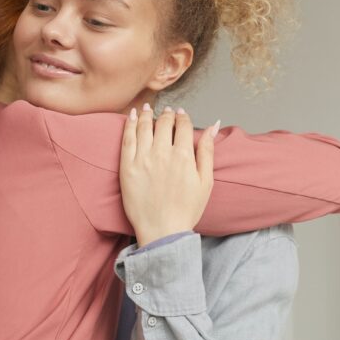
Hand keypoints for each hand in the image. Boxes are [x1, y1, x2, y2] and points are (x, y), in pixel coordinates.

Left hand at [119, 103, 219, 246]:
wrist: (162, 231)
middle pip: (164, 123)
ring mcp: (142, 159)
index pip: (183, 125)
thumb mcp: (206, 181)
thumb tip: (212, 126)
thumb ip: (207, 151)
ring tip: (148, 109)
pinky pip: (127, 139)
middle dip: (167, 114)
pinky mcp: (126, 167)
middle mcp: (162, 153)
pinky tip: (131, 116)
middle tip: (167, 111)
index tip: (181, 113)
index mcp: (183, 156)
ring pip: (144, 127)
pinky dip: (129, 124)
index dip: (183, 116)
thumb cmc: (187, 209)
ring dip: (147, 114)